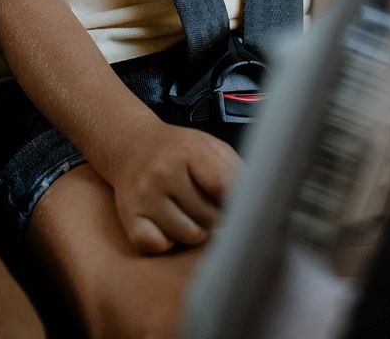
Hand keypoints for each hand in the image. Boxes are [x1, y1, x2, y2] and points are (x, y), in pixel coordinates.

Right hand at [107, 118, 239, 253]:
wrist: (131, 144)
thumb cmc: (179, 150)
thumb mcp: (210, 146)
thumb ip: (235, 171)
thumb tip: (260, 203)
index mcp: (188, 151)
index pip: (224, 188)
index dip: (237, 203)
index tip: (240, 207)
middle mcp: (164, 172)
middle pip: (209, 217)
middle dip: (215, 217)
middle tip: (208, 204)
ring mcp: (144, 195)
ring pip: (188, 235)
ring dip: (195, 230)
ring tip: (189, 212)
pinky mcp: (129, 216)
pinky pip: (158, 245)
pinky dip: (166, 242)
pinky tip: (167, 224)